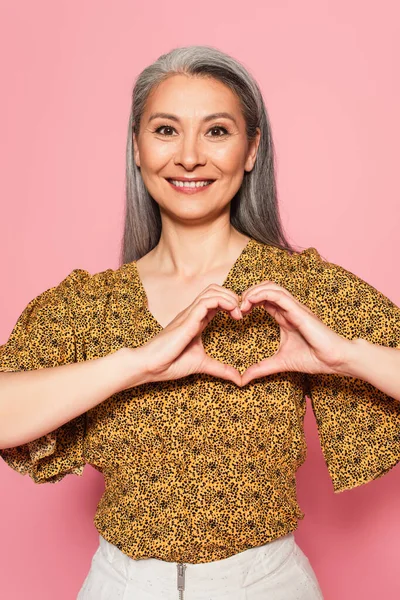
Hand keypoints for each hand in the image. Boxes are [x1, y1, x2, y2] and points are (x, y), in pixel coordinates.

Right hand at [136, 285, 242, 385]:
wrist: (150, 365)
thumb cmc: (170, 363)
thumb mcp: (202, 364)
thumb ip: (221, 369)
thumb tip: (239, 379)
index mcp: (196, 320)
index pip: (215, 300)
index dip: (230, 303)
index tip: (240, 317)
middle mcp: (192, 313)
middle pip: (214, 289)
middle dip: (232, 296)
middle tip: (241, 312)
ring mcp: (189, 313)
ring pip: (212, 290)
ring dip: (229, 297)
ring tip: (238, 313)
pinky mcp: (187, 319)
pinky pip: (207, 301)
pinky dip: (223, 302)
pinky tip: (232, 314)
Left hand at [239, 281, 354, 385]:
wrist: (335, 360)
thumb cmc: (314, 358)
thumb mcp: (280, 363)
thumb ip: (261, 368)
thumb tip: (243, 380)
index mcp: (284, 316)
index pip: (263, 300)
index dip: (248, 302)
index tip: (237, 313)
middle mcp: (289, 309)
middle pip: (265, 288)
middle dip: (248, 293)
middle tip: (236, 307)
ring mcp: (294, 307)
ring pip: (271, 287)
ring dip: (253, 291)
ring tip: (242, 304)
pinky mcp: (299, 310)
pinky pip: (279, 295)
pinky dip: (262, 294)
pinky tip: (250, 302)